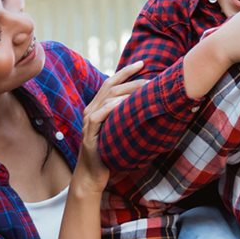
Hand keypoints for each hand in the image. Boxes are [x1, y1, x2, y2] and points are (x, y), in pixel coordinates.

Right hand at [75, 61, 146, 191]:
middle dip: (131, 80)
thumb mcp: (119, 130)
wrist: (92, 175)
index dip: (126, 72)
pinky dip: (111, 108)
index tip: (143, 63)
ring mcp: (88, 122)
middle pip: (110, 87)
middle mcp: (91, 110)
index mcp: (97, 107)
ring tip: (144, 89)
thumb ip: (127, 117)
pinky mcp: (89, 135)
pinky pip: (98, 117)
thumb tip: (151, 107)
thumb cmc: (108, 152)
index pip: (111, 83)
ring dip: (126, 92)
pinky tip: (124, 104)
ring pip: (106, 99)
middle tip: (151, 79)